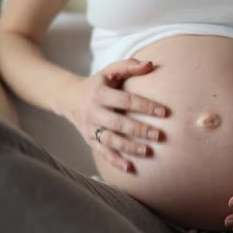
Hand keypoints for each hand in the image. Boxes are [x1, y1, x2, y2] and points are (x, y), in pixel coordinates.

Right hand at [60, 58, 168, 172]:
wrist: (68, 98)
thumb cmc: (98, 84)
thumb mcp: (109, 71)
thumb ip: (128, 66)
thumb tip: (150, 64)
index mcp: (100, 93)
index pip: (125, 100)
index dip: (144, 105)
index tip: (163, 112)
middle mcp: (93, 111)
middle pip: (118, 123)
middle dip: (139, 130)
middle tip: (159, 135)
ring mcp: (90, 128)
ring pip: (110, 140)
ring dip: (129, 147)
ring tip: (148, 152)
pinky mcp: (89, 140)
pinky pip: (103, 153)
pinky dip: (116, 161)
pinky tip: (130, 168)